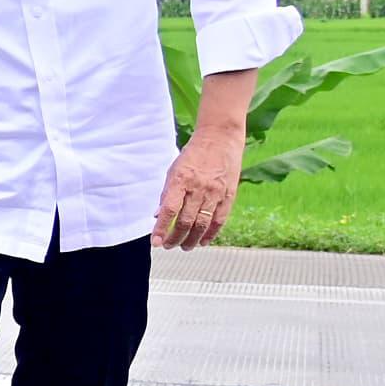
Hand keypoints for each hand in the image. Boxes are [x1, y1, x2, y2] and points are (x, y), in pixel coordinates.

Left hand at [154, 126, 242, 250]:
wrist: (220, 139)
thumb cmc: (192, 155)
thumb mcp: (173, 171)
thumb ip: (166, 194)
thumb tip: (157, 216)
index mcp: (181, 180)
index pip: (169, 210)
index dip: (161, 229)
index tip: (155, 242)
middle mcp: (199, 188)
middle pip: (186, 221)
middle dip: (175, 238)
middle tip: (168, 246)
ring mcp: (215, 192)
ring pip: (202, 224)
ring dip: (192, 239)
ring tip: (184, 247)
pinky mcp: (229, 195)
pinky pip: (219, 219)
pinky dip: (211, 233)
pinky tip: (203, 241)